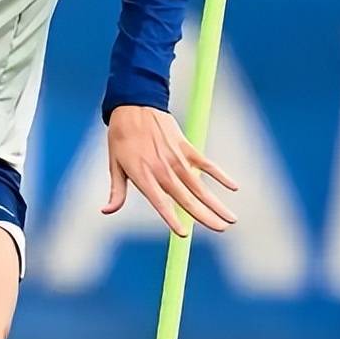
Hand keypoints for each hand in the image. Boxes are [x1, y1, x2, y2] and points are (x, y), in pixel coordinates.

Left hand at [103, 105, 238, 236]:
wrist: (133, 104)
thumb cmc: (121, 136)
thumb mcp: (114, 164)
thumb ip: (117, 191)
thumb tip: (106, 211)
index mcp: (143, 175)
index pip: (160, 203)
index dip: (171, 219)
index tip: (184, 234)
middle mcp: (162, 169)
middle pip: (186, 198)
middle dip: (205, 216)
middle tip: (221, 230)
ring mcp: (175, 158)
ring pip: (199, 185)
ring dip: (216, 203)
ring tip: (231, 219)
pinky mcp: (185, 146)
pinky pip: (206, 164)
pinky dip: (220, 175)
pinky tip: (233, 187)